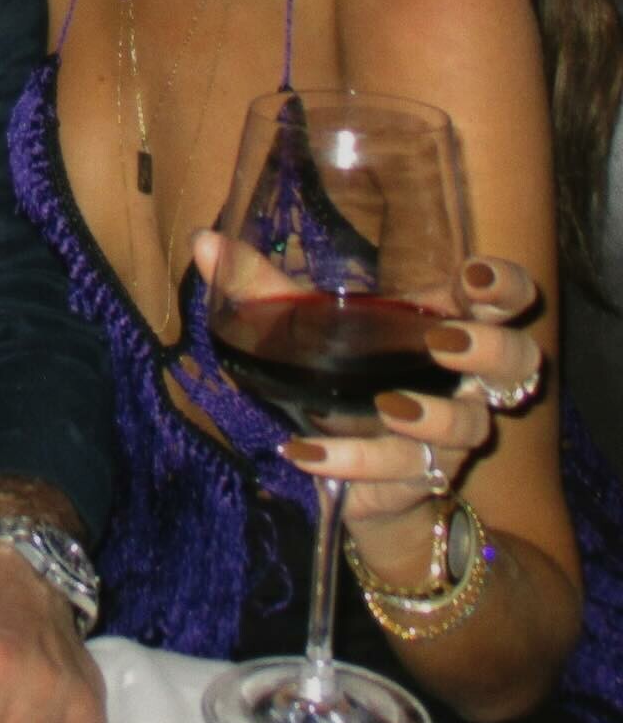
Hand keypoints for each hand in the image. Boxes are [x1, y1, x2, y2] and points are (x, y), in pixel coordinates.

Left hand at [255, 250, 542, 582]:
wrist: (351, 475)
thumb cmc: (341, 377)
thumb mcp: (305, 328)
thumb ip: (261, 287)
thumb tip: (206, 240)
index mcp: (445, 323)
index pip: (505, 298)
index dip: (504, 285)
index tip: (474, 275)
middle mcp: (462, 380)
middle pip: (517, 360)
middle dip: (491, 349)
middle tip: (446, 341)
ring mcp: (447, 436)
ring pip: (471, 427)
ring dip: (434, 417)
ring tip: (389, 406)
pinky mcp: (417, 482)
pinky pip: (400, 476)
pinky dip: (353, 463)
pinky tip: (305, 453)